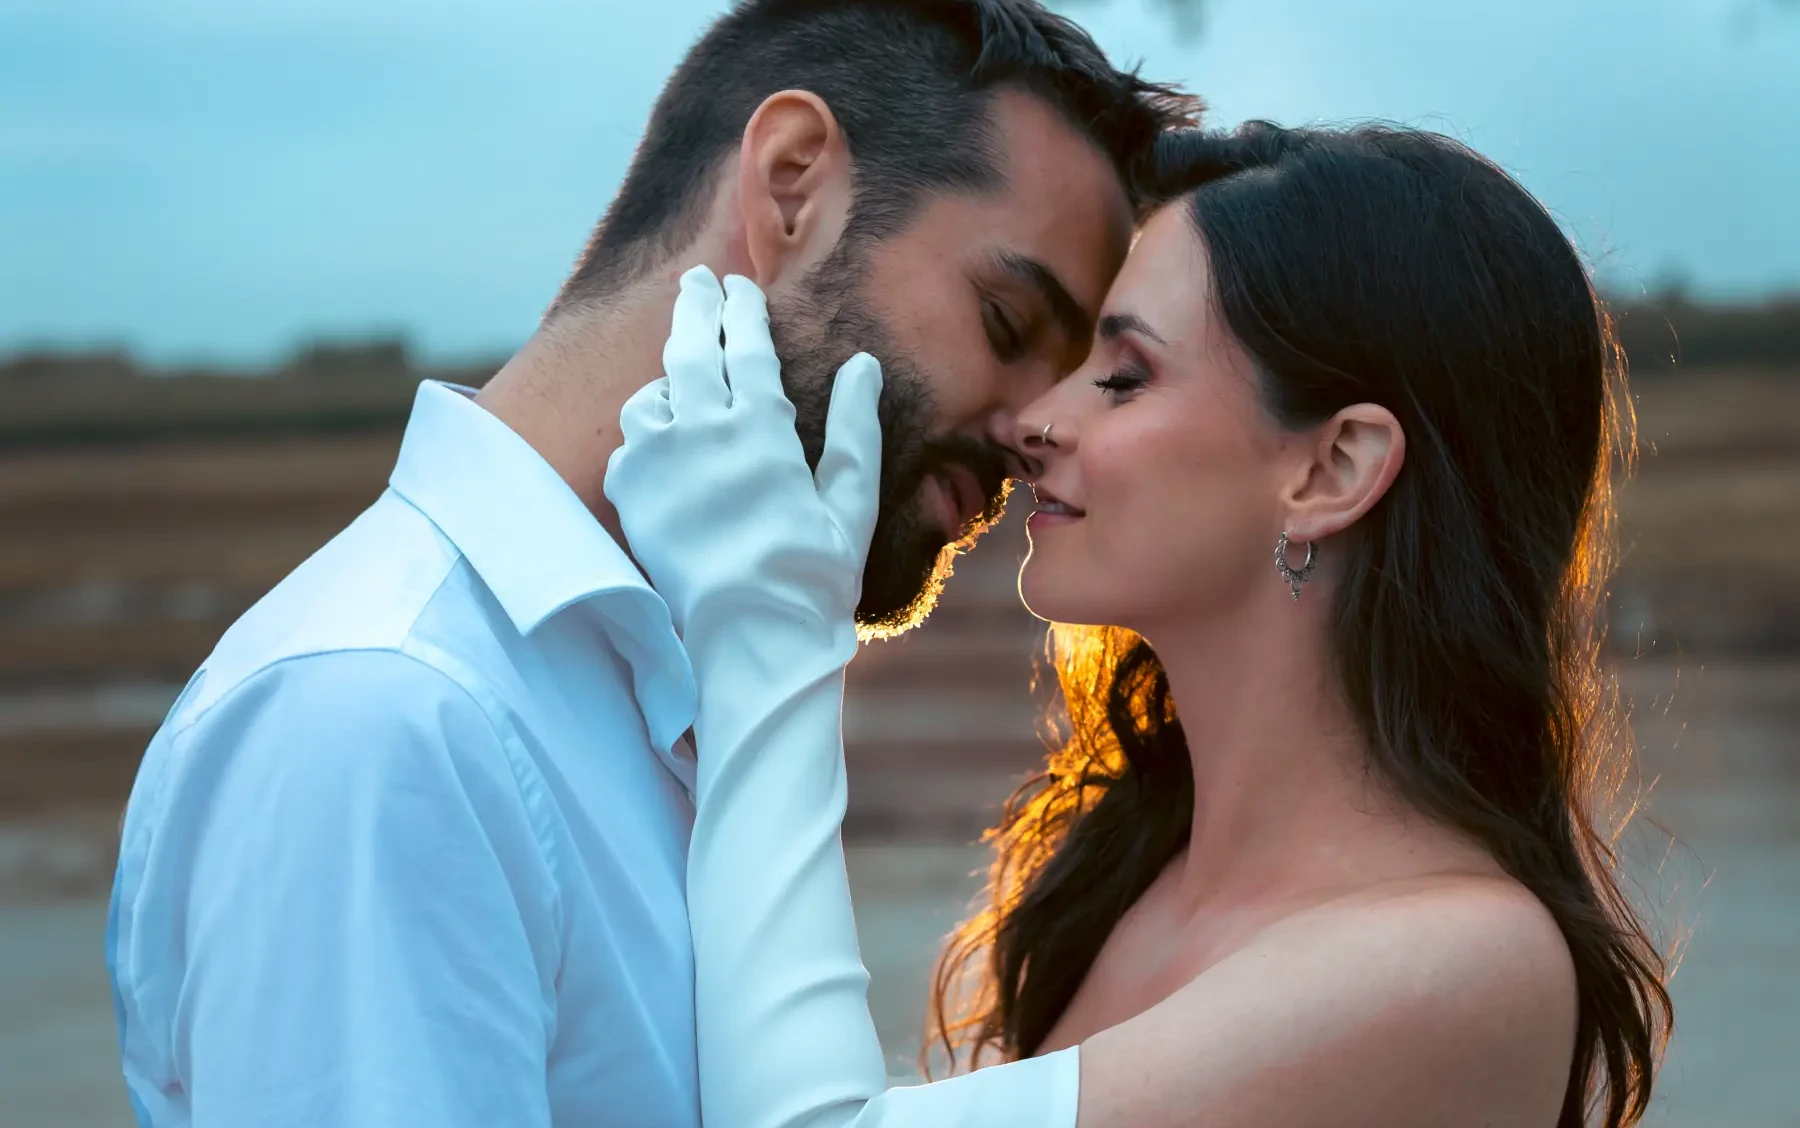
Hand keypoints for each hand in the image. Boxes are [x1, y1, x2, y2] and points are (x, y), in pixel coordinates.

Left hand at [603, 266, 882, 646]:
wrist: (749, 641)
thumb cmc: (814, 577)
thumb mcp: (851, 501)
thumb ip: (853, 428)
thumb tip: (862, 364)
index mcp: (760, 431)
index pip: (748, 348)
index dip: (744, 311)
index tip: (742, 286)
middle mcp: (702, 435)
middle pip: (691, 349)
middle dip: (697, 308)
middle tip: (698, 282)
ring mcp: (659, 464)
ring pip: (653, 393)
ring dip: (669, 372)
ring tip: (681, 365)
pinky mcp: (632, 497)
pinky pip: (632, 442)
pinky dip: (649, 429)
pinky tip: (664, 433)